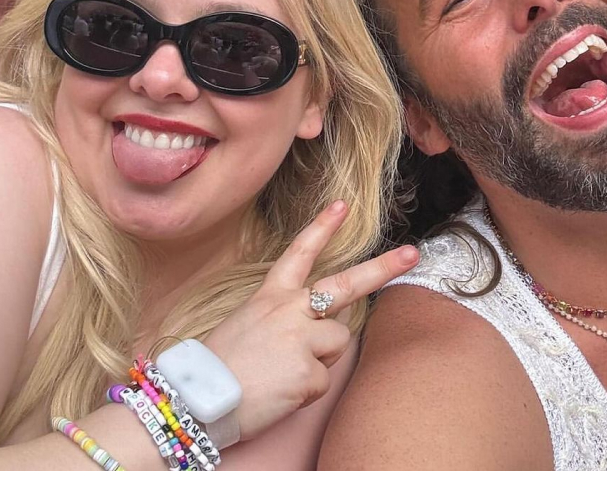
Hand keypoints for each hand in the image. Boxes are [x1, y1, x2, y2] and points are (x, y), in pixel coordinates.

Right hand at [202, 200, 418, 440]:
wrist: (193, 402)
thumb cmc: (218, 369)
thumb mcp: (249, 326)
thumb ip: (288, 317)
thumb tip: (327, 320)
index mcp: (270, 296)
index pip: (299, 254)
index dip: (322, 228)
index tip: (343, 205)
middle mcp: (289, 309)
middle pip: (346, 283)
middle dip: (384, 268)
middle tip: (413, 254)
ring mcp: (301, 338)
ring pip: (337, 340)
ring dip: (320, 358)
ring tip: (282, 372)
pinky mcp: (308, 371)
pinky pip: (323, 379)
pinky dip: (304, 390)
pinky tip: (278, 392)